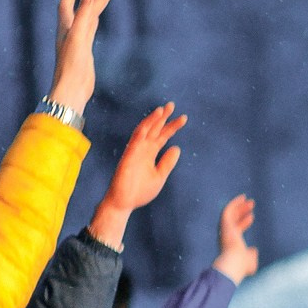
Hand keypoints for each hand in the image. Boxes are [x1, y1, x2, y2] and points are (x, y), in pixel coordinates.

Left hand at [47, 0, 115, 116]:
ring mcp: (78, 42)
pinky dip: (93, 23)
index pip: (67, 5)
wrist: (71, 90)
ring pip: (87, 21)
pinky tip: (96, 20)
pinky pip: (89, 32)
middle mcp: (70, 33)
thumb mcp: (78, 38)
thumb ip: (82, 17)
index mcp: (66, 29)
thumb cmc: (71, 66)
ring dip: (93, 10)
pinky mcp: (85, 52)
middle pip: (82, 11)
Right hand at [88, 103, 186, 248]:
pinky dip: (145, 127)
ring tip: (164, 109)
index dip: (172, 127)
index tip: (183, 118)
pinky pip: (137, 137)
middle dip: (163, 118)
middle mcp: (143, 149)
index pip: (162, 136)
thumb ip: (167, 162)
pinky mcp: (130, 154)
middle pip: (155, 130)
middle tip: (172, 105)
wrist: (124, 202)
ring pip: (145, 130)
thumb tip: (177, 148)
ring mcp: (136, 150)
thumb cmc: (140, 191)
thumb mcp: (159, 176)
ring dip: (154, 119)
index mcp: (150, 154)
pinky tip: (153, 119)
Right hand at [213, 196, 259, 283]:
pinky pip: (228, 210)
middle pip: (234, 219)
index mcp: (231, 242)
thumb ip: (252, 256)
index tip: (252, 217)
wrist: (234, 264)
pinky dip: (234, 203)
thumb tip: (254, 250)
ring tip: (251, 201)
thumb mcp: (250, 262)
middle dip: (242, 211)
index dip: (244, 222)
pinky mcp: (225, 225)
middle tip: (251, 204)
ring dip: (240, 206)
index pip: (237, 229)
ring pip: (231, 213)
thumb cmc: (242, 266)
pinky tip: (242, 198)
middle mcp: (227, 234)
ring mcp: (225, 229)